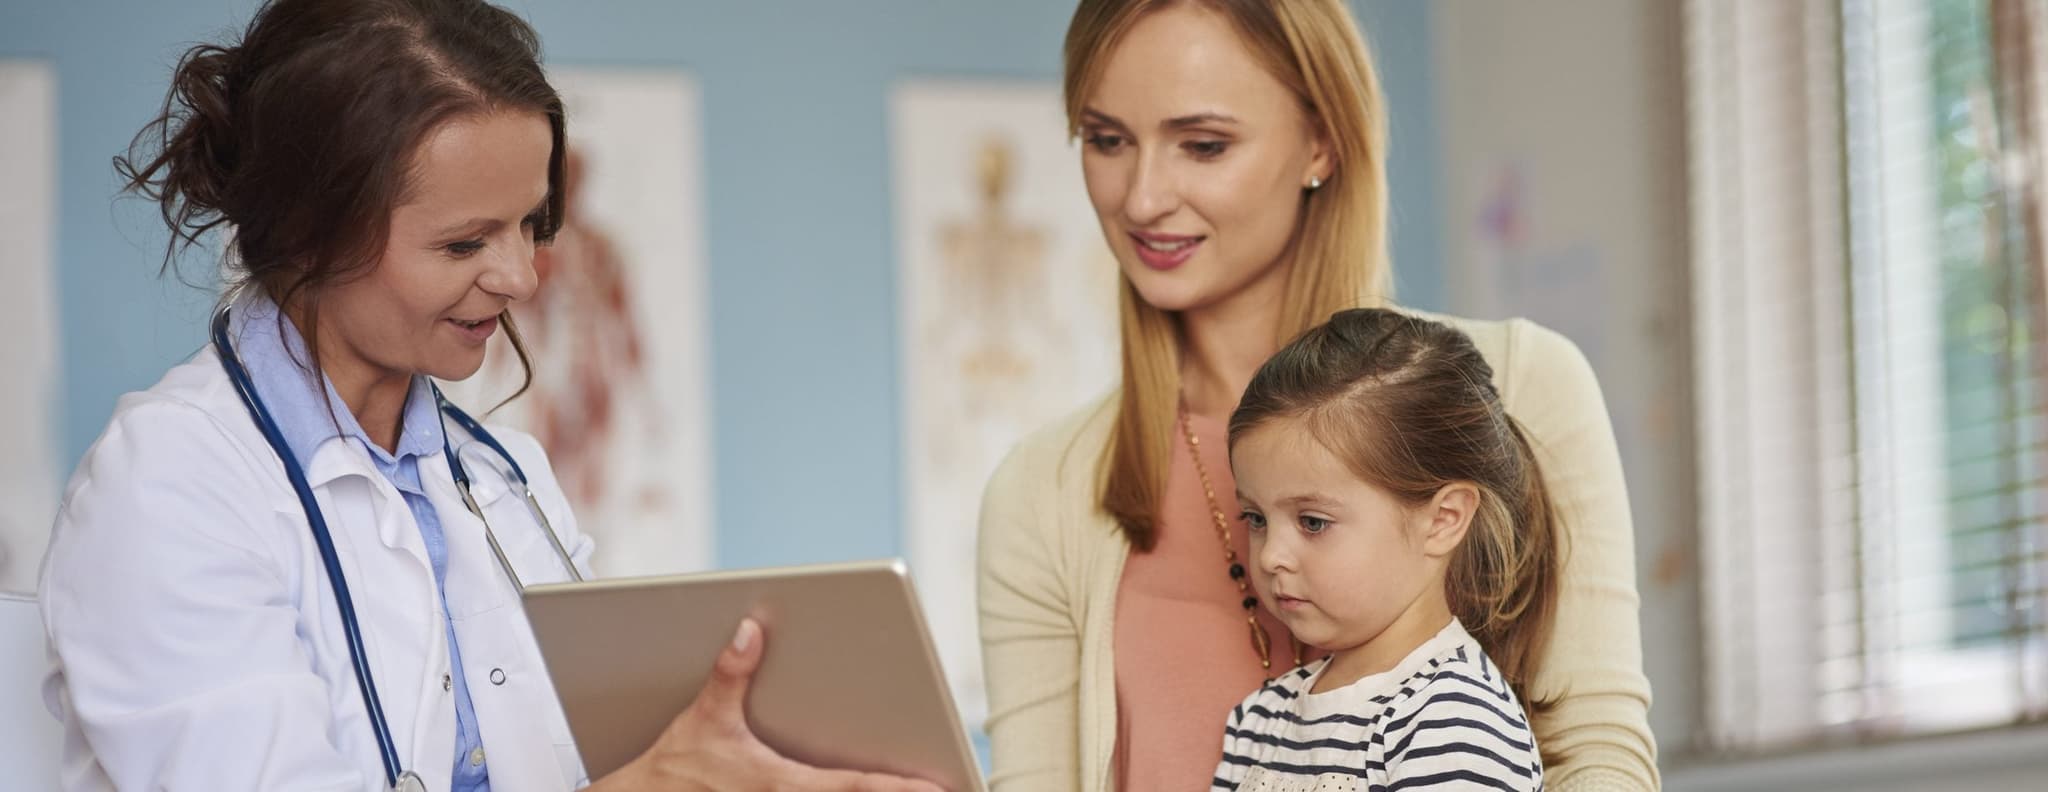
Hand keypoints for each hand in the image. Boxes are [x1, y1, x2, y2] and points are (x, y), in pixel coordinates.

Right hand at [587, 618, 947, 791]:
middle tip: (949, 788)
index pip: (852, 787)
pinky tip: (880, 785)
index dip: (898, 788)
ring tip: (923, 787)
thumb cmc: (673, 771)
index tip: (939, 785)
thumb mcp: (701, 720)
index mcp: (777, 784)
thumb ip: (729, 676)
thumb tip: (751, 631)